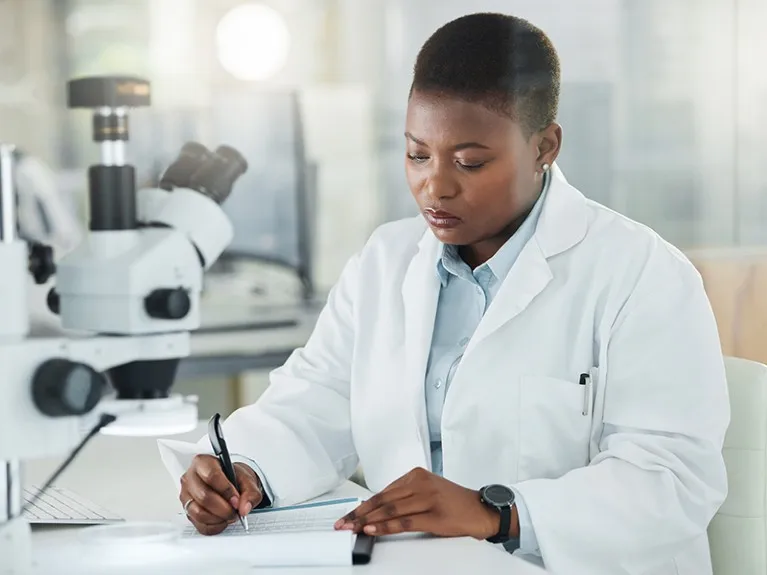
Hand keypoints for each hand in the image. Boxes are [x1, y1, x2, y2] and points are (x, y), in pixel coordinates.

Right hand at [179, 454, 262, 534]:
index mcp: (203, 462)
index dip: (226, 490)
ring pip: (199, 513)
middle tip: (235, 511)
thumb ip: (250, 492)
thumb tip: (244, 508)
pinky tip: (223, 520)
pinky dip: (214, 526)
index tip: (236, 499)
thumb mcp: (247, 479)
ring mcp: (186, 496)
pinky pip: (199, 525)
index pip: (211, 476)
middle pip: (204, 497)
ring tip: (230, 515)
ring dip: (218, 518)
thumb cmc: (233, 477)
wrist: (229, 483)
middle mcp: (190, 478)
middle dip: (224, 508)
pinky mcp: (187, 512)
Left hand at [334, 467, 516, 539]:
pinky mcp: (434, 515)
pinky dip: (385, 526)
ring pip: (390, 510)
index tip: (348, 515)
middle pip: (383, 500)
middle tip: (343, 523)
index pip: (383, 492)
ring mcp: (427, 498)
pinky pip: (404, 521)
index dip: (363, 505)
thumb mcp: (427, 492)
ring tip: (352, 528)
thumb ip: (405, 497)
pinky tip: (372, 529)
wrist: (482, 510)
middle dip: (359, 513)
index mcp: (416, 476)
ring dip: (368, 521)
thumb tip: (376, 511)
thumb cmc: (454, 503)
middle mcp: (420, 483)